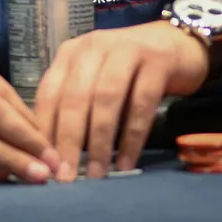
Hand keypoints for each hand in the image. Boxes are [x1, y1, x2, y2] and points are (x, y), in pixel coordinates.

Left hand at [34, 20, 209, 181]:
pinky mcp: (157, 61)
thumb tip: (53, 155)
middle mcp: (94, 47)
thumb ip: (74, 107)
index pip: (49, 93)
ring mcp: (126, 51)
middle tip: (65, 177)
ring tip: (96, 175)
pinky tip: (126, 163)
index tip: (43, 165)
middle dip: (68, 140)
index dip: (45, 131)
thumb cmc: (129, 71)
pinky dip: (132, 137)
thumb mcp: (95, 81)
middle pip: (74, 97)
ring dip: (99, 141)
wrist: (177, 43)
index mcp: (71, 53)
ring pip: (106, 99)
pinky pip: (141, 104)